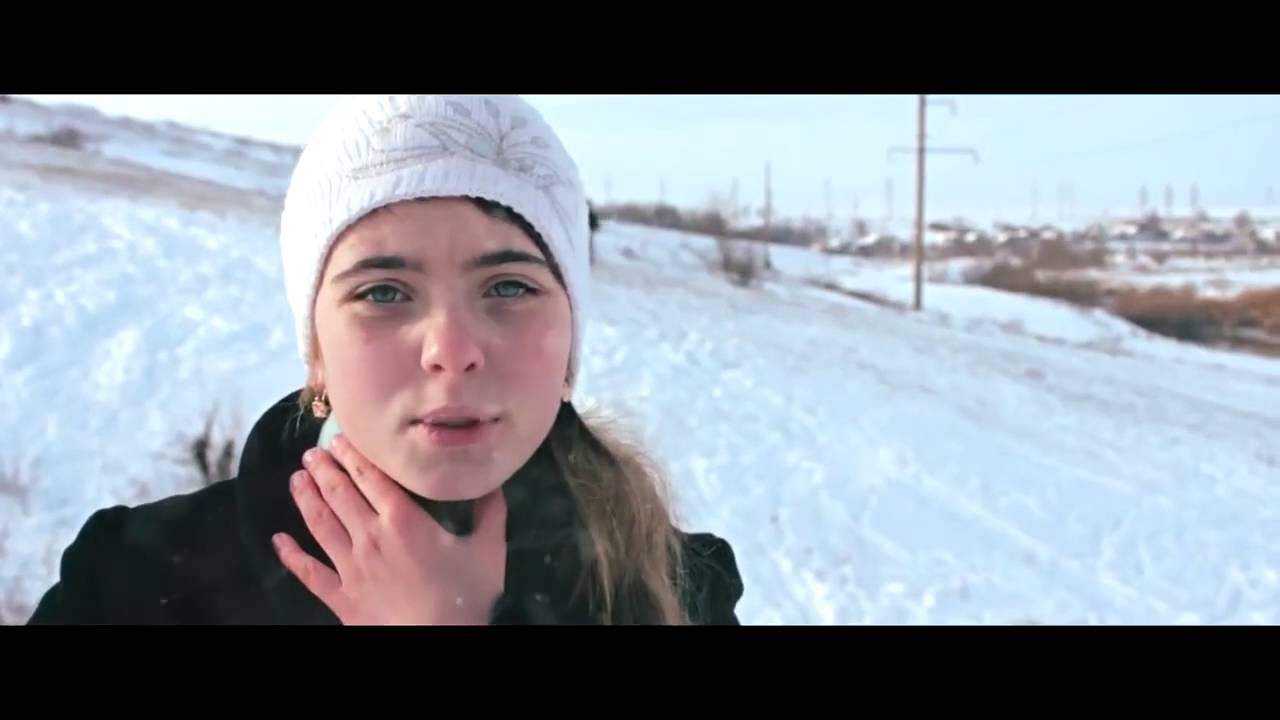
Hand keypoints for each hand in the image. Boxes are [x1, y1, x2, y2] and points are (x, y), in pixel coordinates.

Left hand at [272, 433, 506, 624]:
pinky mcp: (341, 595)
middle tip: (312, 452)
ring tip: (296, 478)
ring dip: (306, 498)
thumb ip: (490, 512)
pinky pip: (309, 573)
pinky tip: (278, 541)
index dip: (353, 454)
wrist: (438, 641)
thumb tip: (492, 482)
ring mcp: (350, 566)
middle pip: (340, 494)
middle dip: (324, 469)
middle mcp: (370, 536)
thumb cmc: (466, 597)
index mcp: (403, 519)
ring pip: (320, 524)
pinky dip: (291, 556)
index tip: (340, 438)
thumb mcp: (487, 550)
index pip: (370, 477)